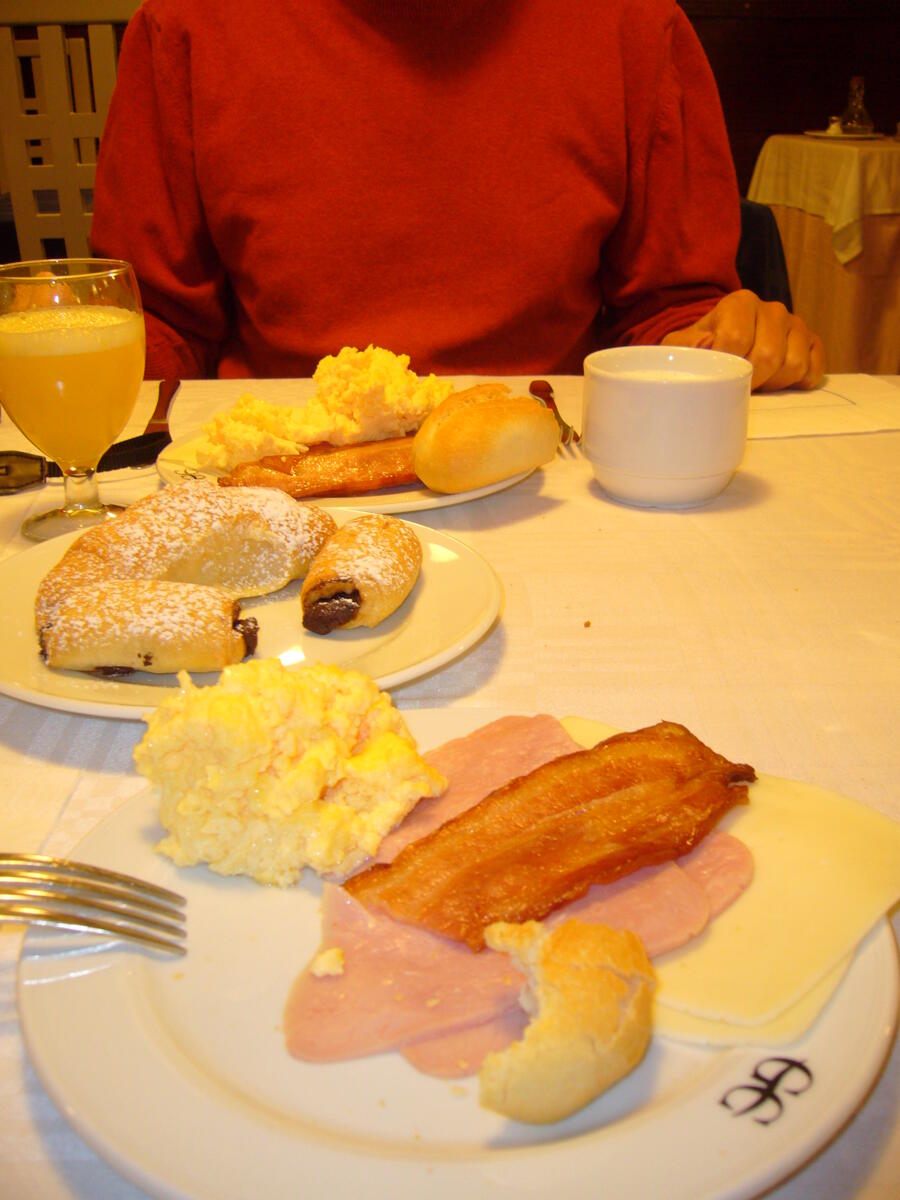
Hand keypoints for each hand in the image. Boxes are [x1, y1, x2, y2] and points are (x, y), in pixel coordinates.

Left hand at [661, 290, 824, 391]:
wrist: (726, 349)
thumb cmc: (703, 349)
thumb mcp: (682, 346)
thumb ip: (684, 346)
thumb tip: (707, 346)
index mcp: (740, 303)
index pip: (736, 338)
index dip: (726, 367)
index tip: (717, 380)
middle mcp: (772, 309)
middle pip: (768, 356)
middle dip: (751, 381)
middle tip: (737, 389)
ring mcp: (796, 325)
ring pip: (794, 365)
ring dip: (774, 385)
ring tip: (756, 384)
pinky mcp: (812, 342)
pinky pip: (813, 369)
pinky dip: (797, 384)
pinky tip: (778, 384)